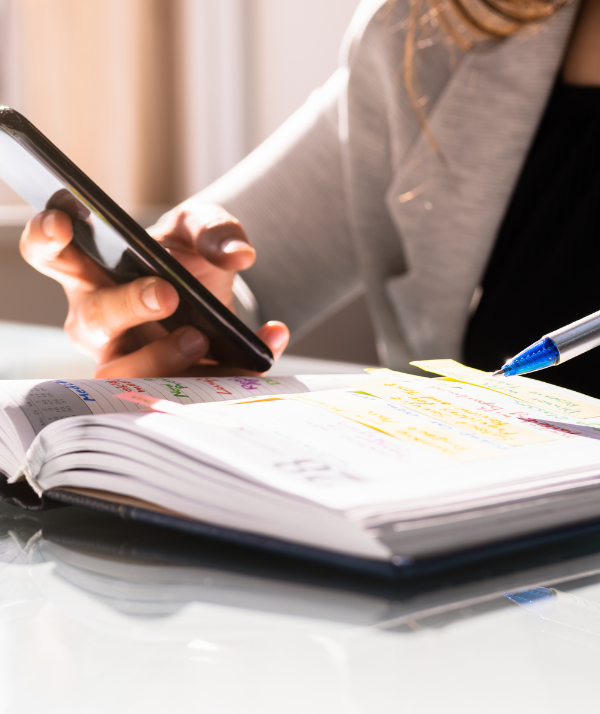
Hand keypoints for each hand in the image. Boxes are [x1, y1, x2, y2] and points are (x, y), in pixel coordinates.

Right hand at [19, 200, 288, 376]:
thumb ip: (213, 229)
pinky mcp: (167, 383)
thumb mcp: (198, 228)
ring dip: (162, 357)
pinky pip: (193, 387)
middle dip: (127, 307)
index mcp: (92, 271)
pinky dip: (235, 369)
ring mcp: (129, 357)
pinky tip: (269, 340)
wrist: (215, 293)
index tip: (63, 224)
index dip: (47, 240)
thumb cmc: (185, 256)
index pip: (50, 254)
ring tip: (201, 335)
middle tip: (167, 294)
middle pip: (92, 320)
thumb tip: (238, 253)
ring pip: (125, 372)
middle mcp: (99, 320)